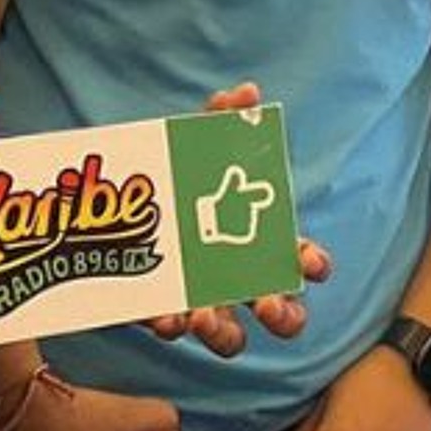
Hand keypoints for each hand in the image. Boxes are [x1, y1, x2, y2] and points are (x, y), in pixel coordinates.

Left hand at [149, 83, 331, 355]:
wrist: (116, 202)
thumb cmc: (179, 180)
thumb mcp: (196, 146)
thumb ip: (222, 120)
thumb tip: (247, 92)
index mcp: (262, 243)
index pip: (303, 261)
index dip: (313, 264)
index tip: (307, 263)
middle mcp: (240, 280)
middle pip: (283, 316)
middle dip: (284, 316)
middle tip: (265, 304)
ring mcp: (204, 300)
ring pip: (232, 339)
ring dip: (225, 334)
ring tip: (203, 314)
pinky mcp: (164, 309)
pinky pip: (176, 330)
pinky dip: (173, 325)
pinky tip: (164, 314)